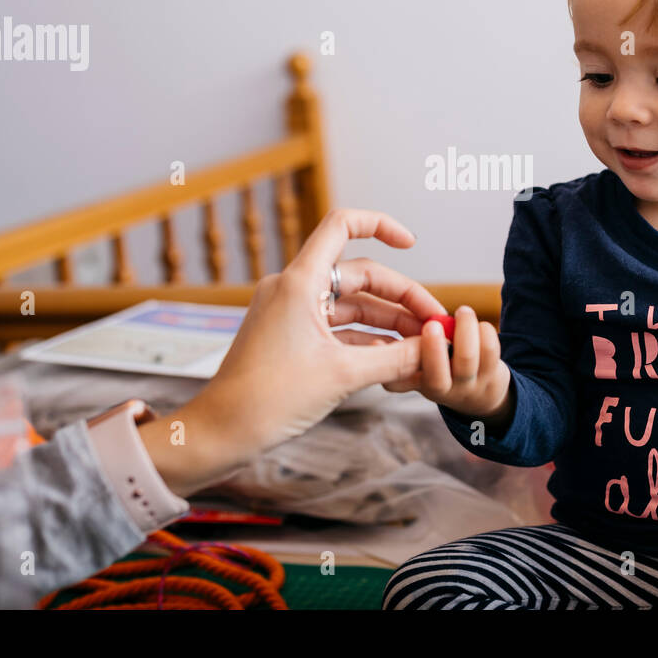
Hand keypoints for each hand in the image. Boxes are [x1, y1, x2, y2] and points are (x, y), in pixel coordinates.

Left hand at [140, 208, 446, 495]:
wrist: (223, 432)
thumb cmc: (268, 399)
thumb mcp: (344, 376)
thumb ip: (396, 358)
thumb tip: (433, 348)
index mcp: (299, 282)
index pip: (342, 226)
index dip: (380, 225)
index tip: (410, 243)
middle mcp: (293, 289)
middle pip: (360, 275)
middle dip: (400, 297)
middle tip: (434, 324)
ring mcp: (291, 313)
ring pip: (352, 305)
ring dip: (388, 322)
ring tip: (422, 346)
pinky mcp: (291, 337)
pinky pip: (338, 327)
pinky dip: (368, 340)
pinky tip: (396, 359)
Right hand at [383, 304, 511, 427]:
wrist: (481, 397)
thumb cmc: (443, 370)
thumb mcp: (418, 366)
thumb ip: (404, 346)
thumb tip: (388, 319)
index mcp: (414, 381)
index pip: (394, 380)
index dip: (383, 361)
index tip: (375, 342)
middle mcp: (439, 388)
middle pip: (435, 376)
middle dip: (433, 349)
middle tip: (433, 325)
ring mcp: (467, 385)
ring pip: (467, 359)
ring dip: (466, 330)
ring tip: (463, 312)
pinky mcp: (491, 376)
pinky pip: (491, 352)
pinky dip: (486, 332)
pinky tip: (481, 325)